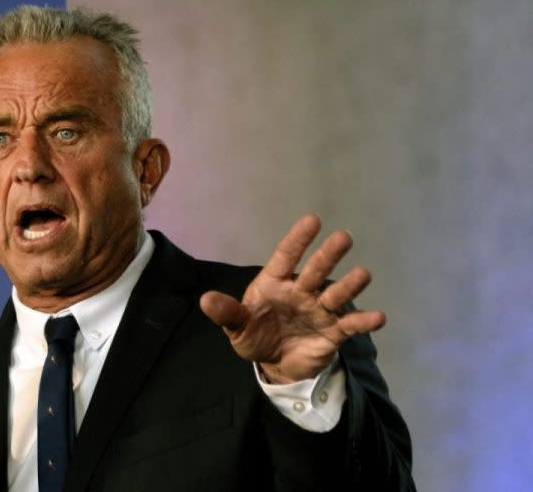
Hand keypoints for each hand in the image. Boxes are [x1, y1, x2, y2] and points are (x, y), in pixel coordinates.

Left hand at [200, 214, 384, 383]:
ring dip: (349, 285)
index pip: (286, 256)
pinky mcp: (333, 332)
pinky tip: (378, 317)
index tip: (312, 220)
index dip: (298, 239)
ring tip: (363, 274)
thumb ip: (226, 313)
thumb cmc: (255, 335)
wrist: (275, 364)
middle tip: (343, 237)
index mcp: (275, 283)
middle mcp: (301, 291)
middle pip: (316, 270)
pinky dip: (364, 321)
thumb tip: (205, 300)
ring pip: (336, 294)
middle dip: (328, 255)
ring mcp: (319, 310)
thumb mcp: (236, 327)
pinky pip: (350, 325)